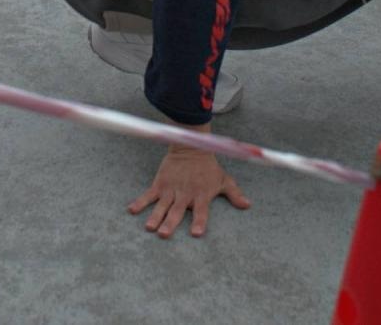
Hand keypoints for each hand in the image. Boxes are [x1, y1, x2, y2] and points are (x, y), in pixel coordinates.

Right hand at [127, 144, 249, 237]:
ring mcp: (171, 189)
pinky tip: (132, 210)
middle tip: (163, 234)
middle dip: (170, 223)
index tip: (196, 233)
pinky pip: (148, 194)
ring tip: (149, 227)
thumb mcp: (223, 180)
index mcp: (201, 195)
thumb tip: (248, 206)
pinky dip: (140, 202)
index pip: (201, 211)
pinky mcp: (160, 183)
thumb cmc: (209, 167)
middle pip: (177, 211)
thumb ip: (234, 194)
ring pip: (162, 205)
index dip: (199, 221)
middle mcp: (185, 194)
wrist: (190, 146)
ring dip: (155, 216)